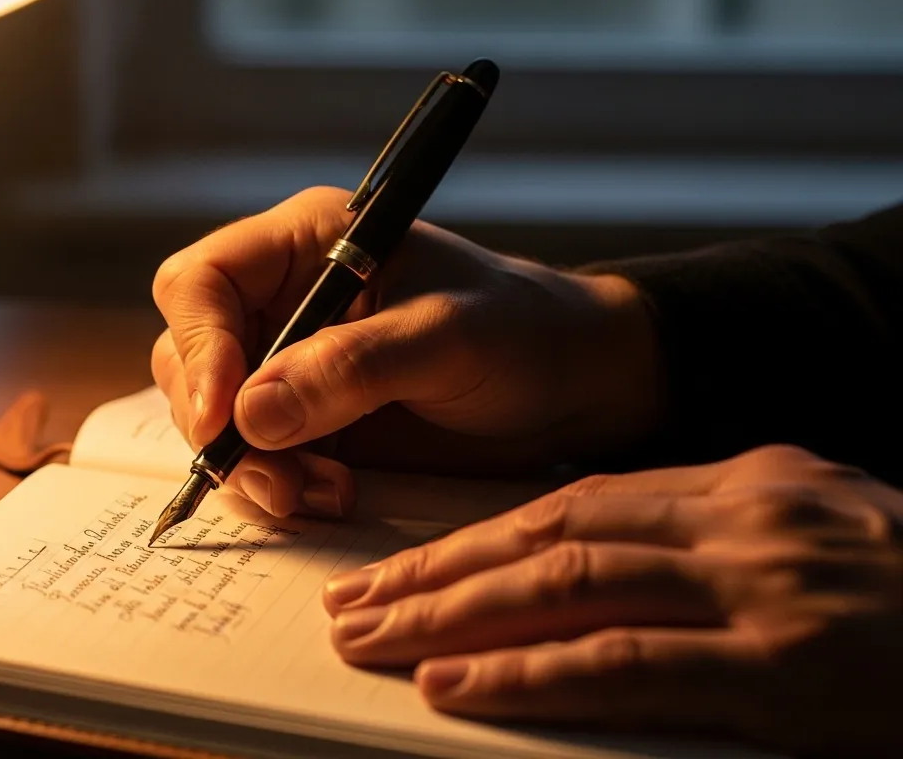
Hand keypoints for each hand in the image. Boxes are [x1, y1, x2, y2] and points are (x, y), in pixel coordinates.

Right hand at [151, 186, 659, 518]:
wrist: (576, 391)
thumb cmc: (526, 333)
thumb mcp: (450, 338)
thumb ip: (353, 368)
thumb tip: (251, 414)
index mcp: (305, 243)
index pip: (201, 283)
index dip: (198, 346)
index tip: (226, 415)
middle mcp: (282, 300)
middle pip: (188, 356)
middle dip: (218, 424)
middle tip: (275, 476)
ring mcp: (289, 365)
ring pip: (214, 417)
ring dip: (249, 467)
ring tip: (318, 492)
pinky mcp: (307, 423)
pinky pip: (253, 458)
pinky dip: (276, 487)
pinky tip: (329, 496)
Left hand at [321, 444, 902, 755]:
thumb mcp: (817, 526)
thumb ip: (709, 537)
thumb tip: (592, 560)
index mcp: (742, 485)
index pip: (573, 502)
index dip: (473, 535)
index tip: (400, 563)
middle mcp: (740, 522)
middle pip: (549, 536)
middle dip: (437, 572)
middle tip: (351, 602)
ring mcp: (761, 593)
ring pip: (568, 588)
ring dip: (457, 617)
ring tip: (373, 638)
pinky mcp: (783, 671)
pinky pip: (626, 666)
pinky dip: (531, 674)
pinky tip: (459, 684)